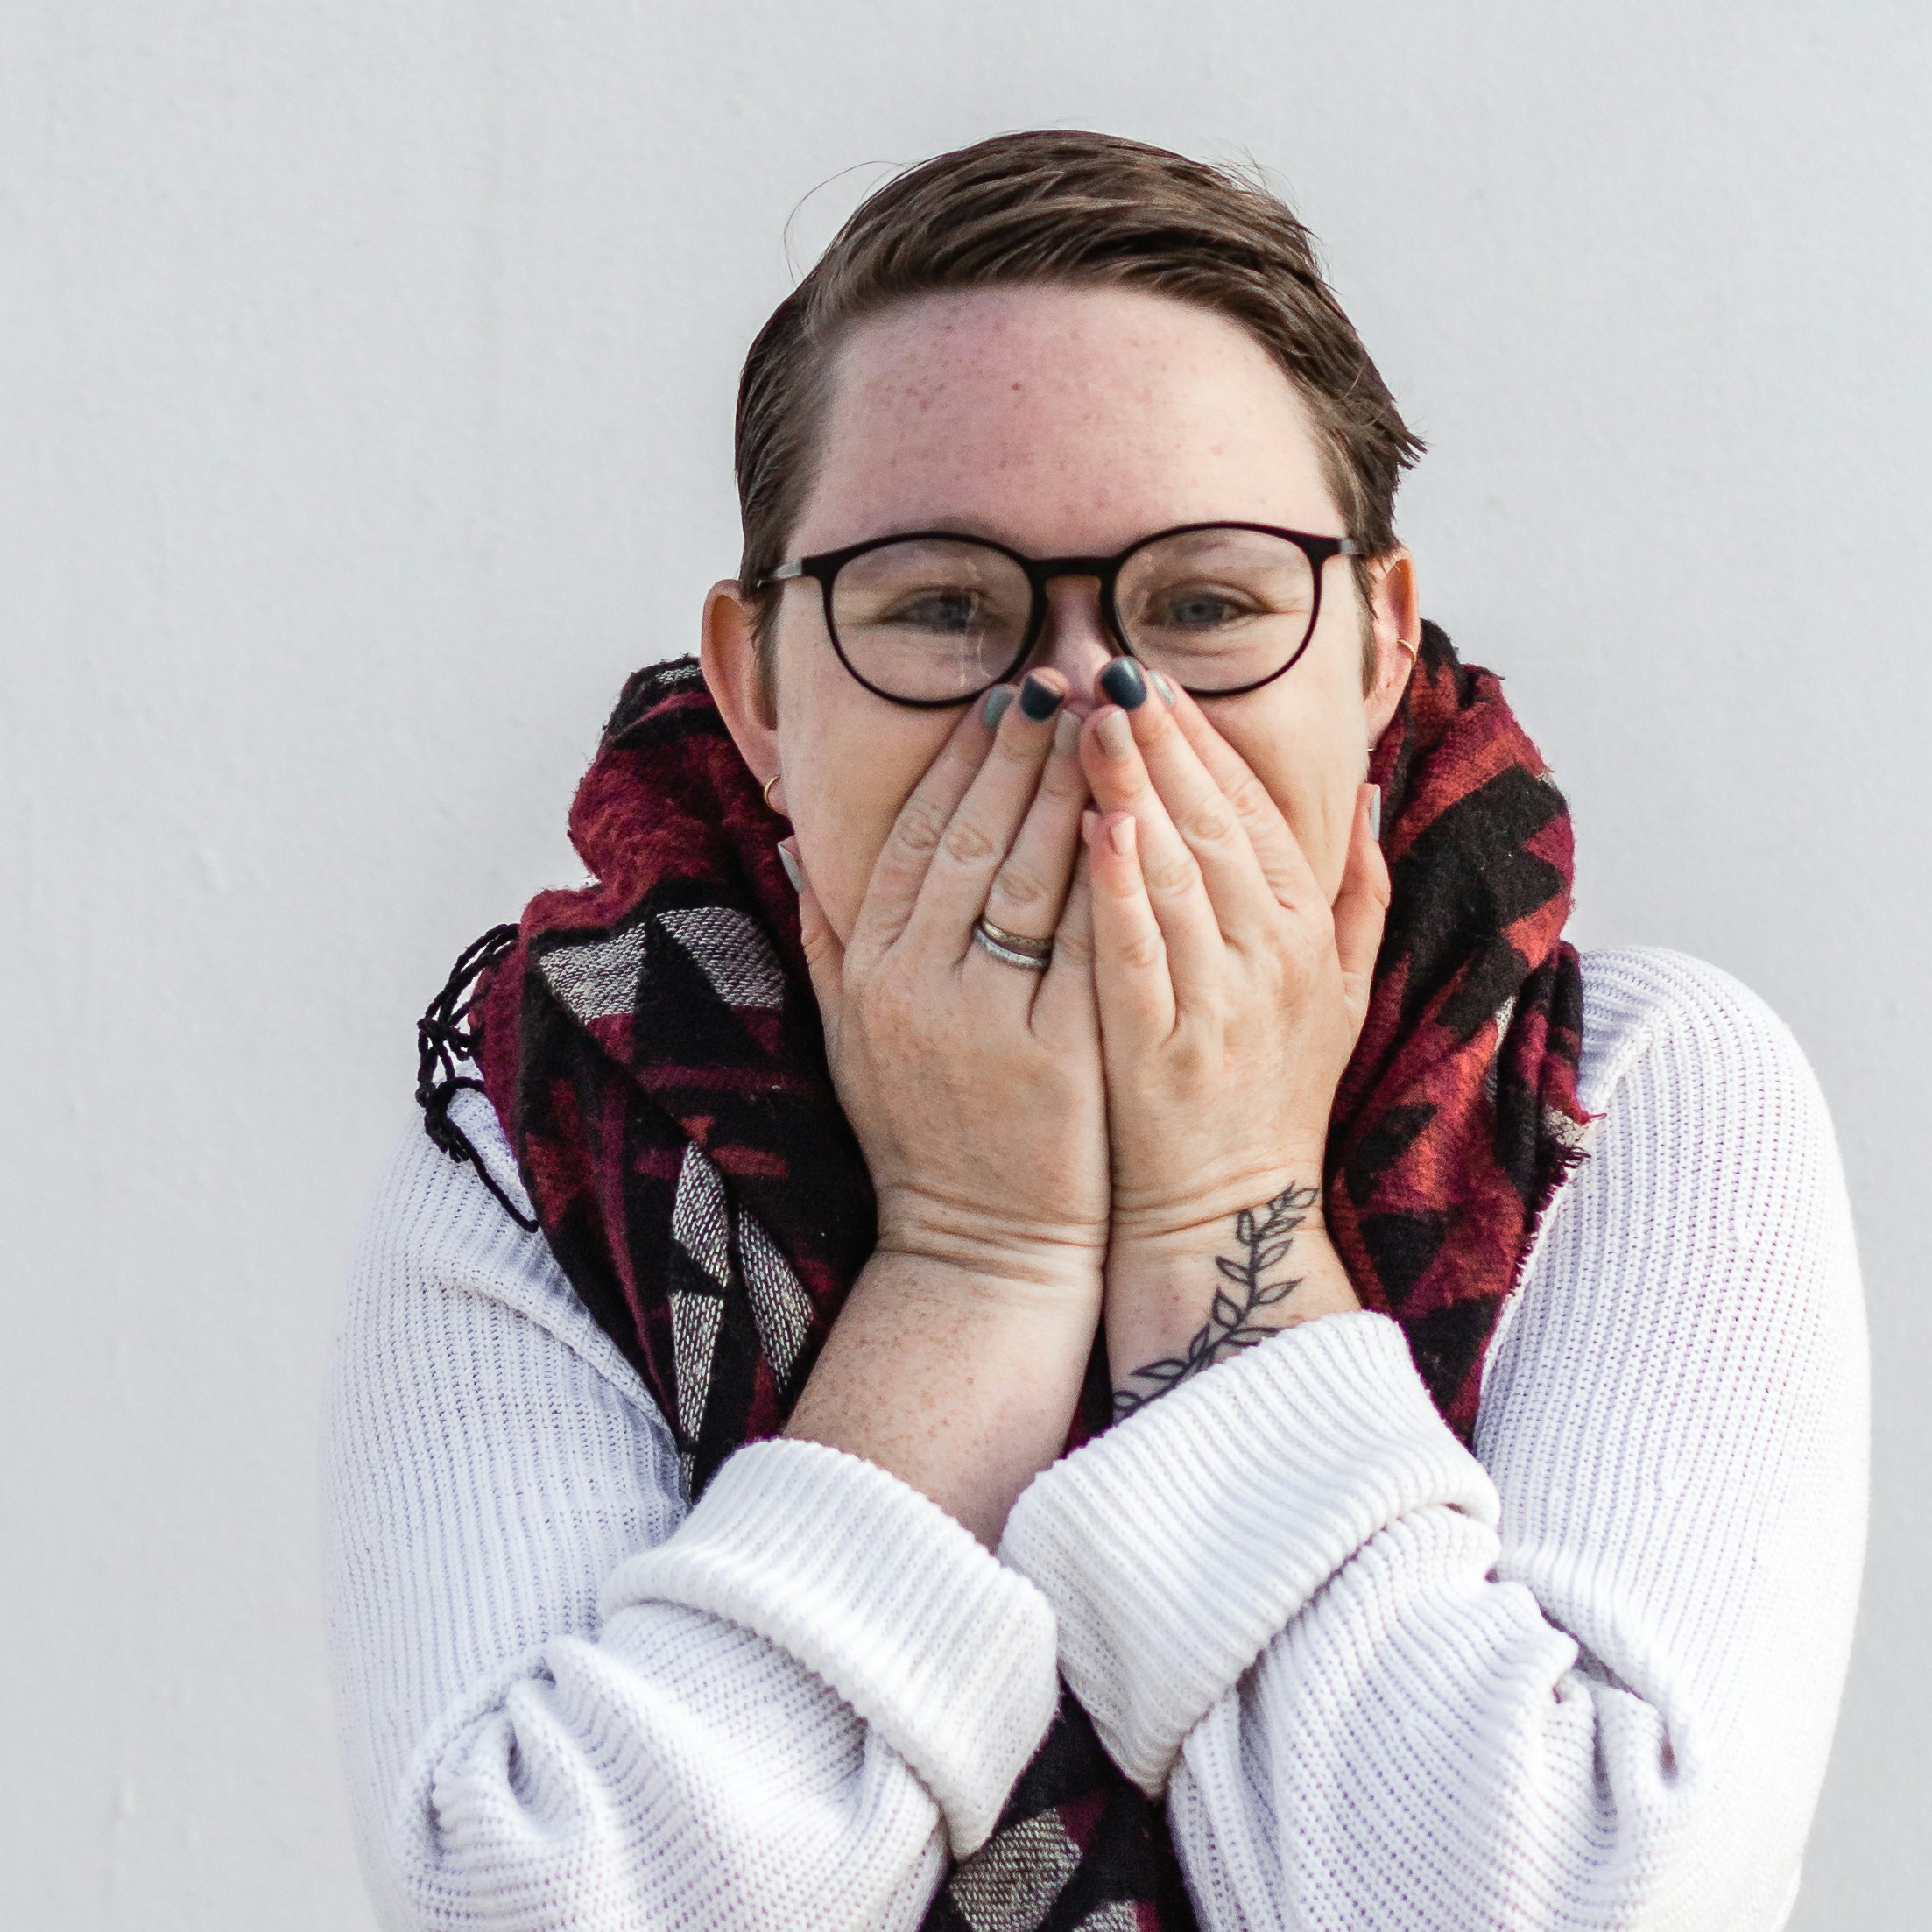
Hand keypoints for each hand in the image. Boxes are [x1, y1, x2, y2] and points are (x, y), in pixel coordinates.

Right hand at [786, 686, 1107, 1298]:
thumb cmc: (924, 1139)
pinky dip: (1106, 870)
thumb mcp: (849, 1036)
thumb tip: (797, 844)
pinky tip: (1134, 813)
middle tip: (1063, 677)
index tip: (999, 699)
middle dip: (1020, 749)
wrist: (980, 1254)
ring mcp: (985, 1018)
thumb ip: (827, 937)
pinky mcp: (1055, 1052)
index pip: (911, 836)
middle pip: (971, 836)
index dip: (957, 762)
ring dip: (1066, 786)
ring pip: (1027, 873)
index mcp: (871, 971)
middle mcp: (916, 985)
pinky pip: (1083, 940)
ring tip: (1103, 720)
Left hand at [1075, 676, 1389, 1388]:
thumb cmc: (1272, 1100)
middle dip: (1158, 736)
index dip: (1205, 738)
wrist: (1230, 1225)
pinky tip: (1091, 825)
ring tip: (1085, 713)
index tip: (1153, 672)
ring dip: (1132, 785)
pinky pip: (1141, 955)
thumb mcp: (1344, 993)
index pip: (1255, 810)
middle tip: (1104, 661)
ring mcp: (1221, 1005)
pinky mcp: (1164, 1053)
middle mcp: (1273, 960)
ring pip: (1177, 873)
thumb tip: (1366, 791)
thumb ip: (1362, 891)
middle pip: (1214, 823)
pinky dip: (1120, 888)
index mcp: (1308, 934)